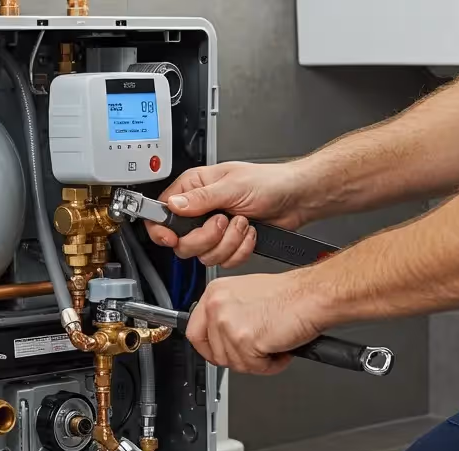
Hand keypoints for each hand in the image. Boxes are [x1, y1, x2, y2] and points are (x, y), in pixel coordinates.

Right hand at [146, 161, 309, 267]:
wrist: (295, 198)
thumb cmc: (269, 182)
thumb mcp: (232, 186)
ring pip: (204, 255)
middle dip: (206, 238)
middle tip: (222, 221)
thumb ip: (200, 198)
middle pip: (182, 242)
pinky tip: (249, 233)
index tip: (173, 237)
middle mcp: (200, 211)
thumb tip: (173, 204)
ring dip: (228, 242)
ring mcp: (214, 230)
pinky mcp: (229, 245)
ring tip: (242, 223)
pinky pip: (224, 261)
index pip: (162, 213)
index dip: (163, 229)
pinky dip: (240, 250)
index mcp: (194, 189)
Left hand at [185, 271, 325, 374]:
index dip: (210, 349)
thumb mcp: (246, 295)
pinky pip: (253, 368)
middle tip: (257, 351)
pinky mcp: (245, 340)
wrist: (312, 295)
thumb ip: (227, 314)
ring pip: (235, 364)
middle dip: (239, 358)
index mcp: (215, 293)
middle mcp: (217, 307)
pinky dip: (271, 366)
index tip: (219, 354)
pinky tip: (280, 349)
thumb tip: (219, 337)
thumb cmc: (289, 295)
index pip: (195, 332)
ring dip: (257, 362)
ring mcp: (228, 324)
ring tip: (274, 346)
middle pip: (215, 354)